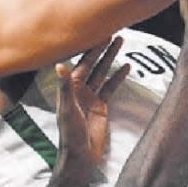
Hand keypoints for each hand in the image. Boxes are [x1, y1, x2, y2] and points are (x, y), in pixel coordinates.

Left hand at [55, 38, 128, 173]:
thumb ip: (65, 87)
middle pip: (93, 63)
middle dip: (102, 48)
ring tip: (120, 42)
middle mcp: (80, 89)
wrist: (81, 154)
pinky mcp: (101, 106)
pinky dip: (118, 76)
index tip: (100, 33)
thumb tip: (59, 65)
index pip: (82, 62)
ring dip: (111, 58)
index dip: (91, 48)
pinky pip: (111, 87)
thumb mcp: (66, 108)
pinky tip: (127, 66)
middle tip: (113, 32)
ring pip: (103, 72)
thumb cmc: (70, 132)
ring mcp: (91, 96)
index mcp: (70, 87)